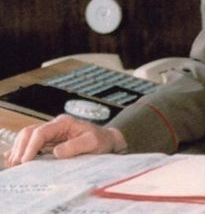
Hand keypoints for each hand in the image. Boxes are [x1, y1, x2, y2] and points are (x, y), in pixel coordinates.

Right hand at [3, 114, 126, 166]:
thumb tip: (56, 152)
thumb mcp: (93, 142)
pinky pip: (32, 143)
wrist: (107, 140)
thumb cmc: (101, 140)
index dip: (31, 146)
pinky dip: (23, 151)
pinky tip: (17, 160)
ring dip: (19, 149)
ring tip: (14, 164)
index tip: (26, 160)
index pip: (41, 132)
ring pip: (28, 137)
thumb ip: (75, 146)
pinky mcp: (51, 141)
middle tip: (17, 164)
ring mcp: (52, 133)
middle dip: (21, 147)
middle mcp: (55, 126)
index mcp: (64, 123)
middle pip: (30, 132)